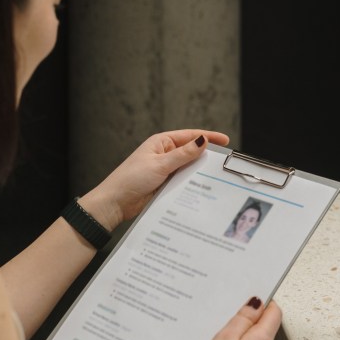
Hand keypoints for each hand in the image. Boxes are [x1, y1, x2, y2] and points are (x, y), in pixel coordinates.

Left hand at [79, 129, 229, 230]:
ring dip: (199, 171)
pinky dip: (192, 183)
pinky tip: (202, 187)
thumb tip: (203, 141)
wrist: (114, 203)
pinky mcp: (165, 184)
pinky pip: (183, 181)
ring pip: (189, 168)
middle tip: (224, 162)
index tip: (225, 140)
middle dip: (206, 156)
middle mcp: (164, 154)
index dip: (208, 137)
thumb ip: (183, 154)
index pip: (190, 136)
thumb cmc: (131, 179)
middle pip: (191, 152)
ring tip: (217, 175)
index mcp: (161, 143)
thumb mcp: (160, 164)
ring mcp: (165, 170)